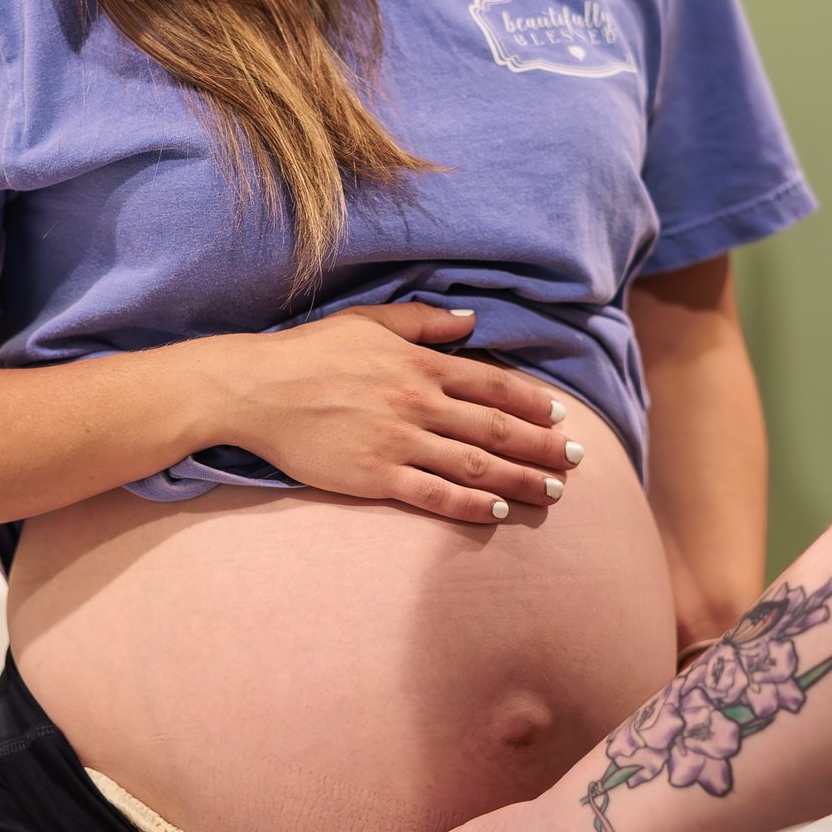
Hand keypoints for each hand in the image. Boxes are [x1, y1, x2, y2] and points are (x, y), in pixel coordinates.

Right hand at [204, 304, 583, 524]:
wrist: (255, 389)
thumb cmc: (310, 352)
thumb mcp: (369, 321)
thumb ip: (424, 322)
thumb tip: (471, 321)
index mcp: (418, 364)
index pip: (491, 385)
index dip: (531, 403)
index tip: (560, 417)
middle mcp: (417, 403)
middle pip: (494, 430)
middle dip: (541, 446)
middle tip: (575, 461)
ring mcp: (398, 442)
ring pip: (474, 465)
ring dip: (518, 479)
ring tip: (550, 492)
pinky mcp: (375, 477)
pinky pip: (433, 494)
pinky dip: (469, 504)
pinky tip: (495, 511)